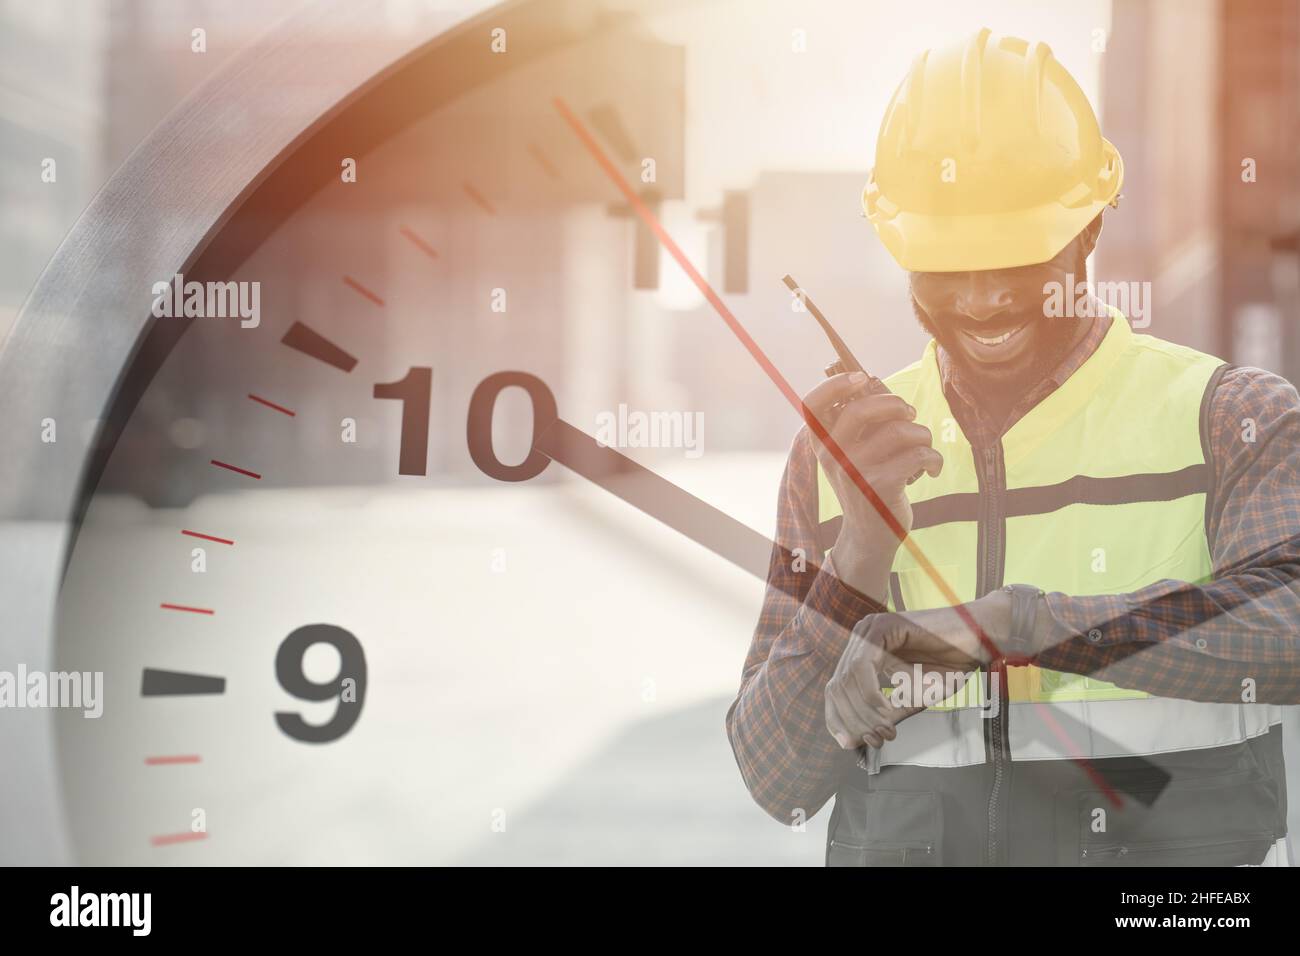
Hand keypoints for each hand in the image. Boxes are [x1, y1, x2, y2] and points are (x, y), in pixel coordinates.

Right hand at [800, 372, 943, 598]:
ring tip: (923, 447)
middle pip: (863, 409)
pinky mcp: (881, 486)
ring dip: (922, 435)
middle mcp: (833, 456)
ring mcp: (855, 472)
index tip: (861, 377)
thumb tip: (873, 382)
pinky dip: (934, 458)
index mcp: (821, 444)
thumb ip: (855, 425)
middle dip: (895, 404)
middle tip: (909, 415)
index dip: (835, 385)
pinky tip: (932, 469)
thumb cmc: (865, 483)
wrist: (869, 534)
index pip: (812, 405)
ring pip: (900, 431)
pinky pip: (918, 454)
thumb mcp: (849, 455)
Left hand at [824, 592, 1007, 749]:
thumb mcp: (911, 698)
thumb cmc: (950, 665)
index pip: (835, 689)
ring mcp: (869, 629)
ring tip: (887, 729)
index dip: (836, 719)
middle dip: (854, 721)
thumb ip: (884, 714)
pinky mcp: (884, 626)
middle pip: (837, 687)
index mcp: (862, 651)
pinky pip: (863, 667)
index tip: (848, 744)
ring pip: (847, 679)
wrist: (981, 639)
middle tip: (877, 740)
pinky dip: (872, 695)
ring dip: (865, 712)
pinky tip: (888, 711)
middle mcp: (860, 637)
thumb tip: (855, 740)